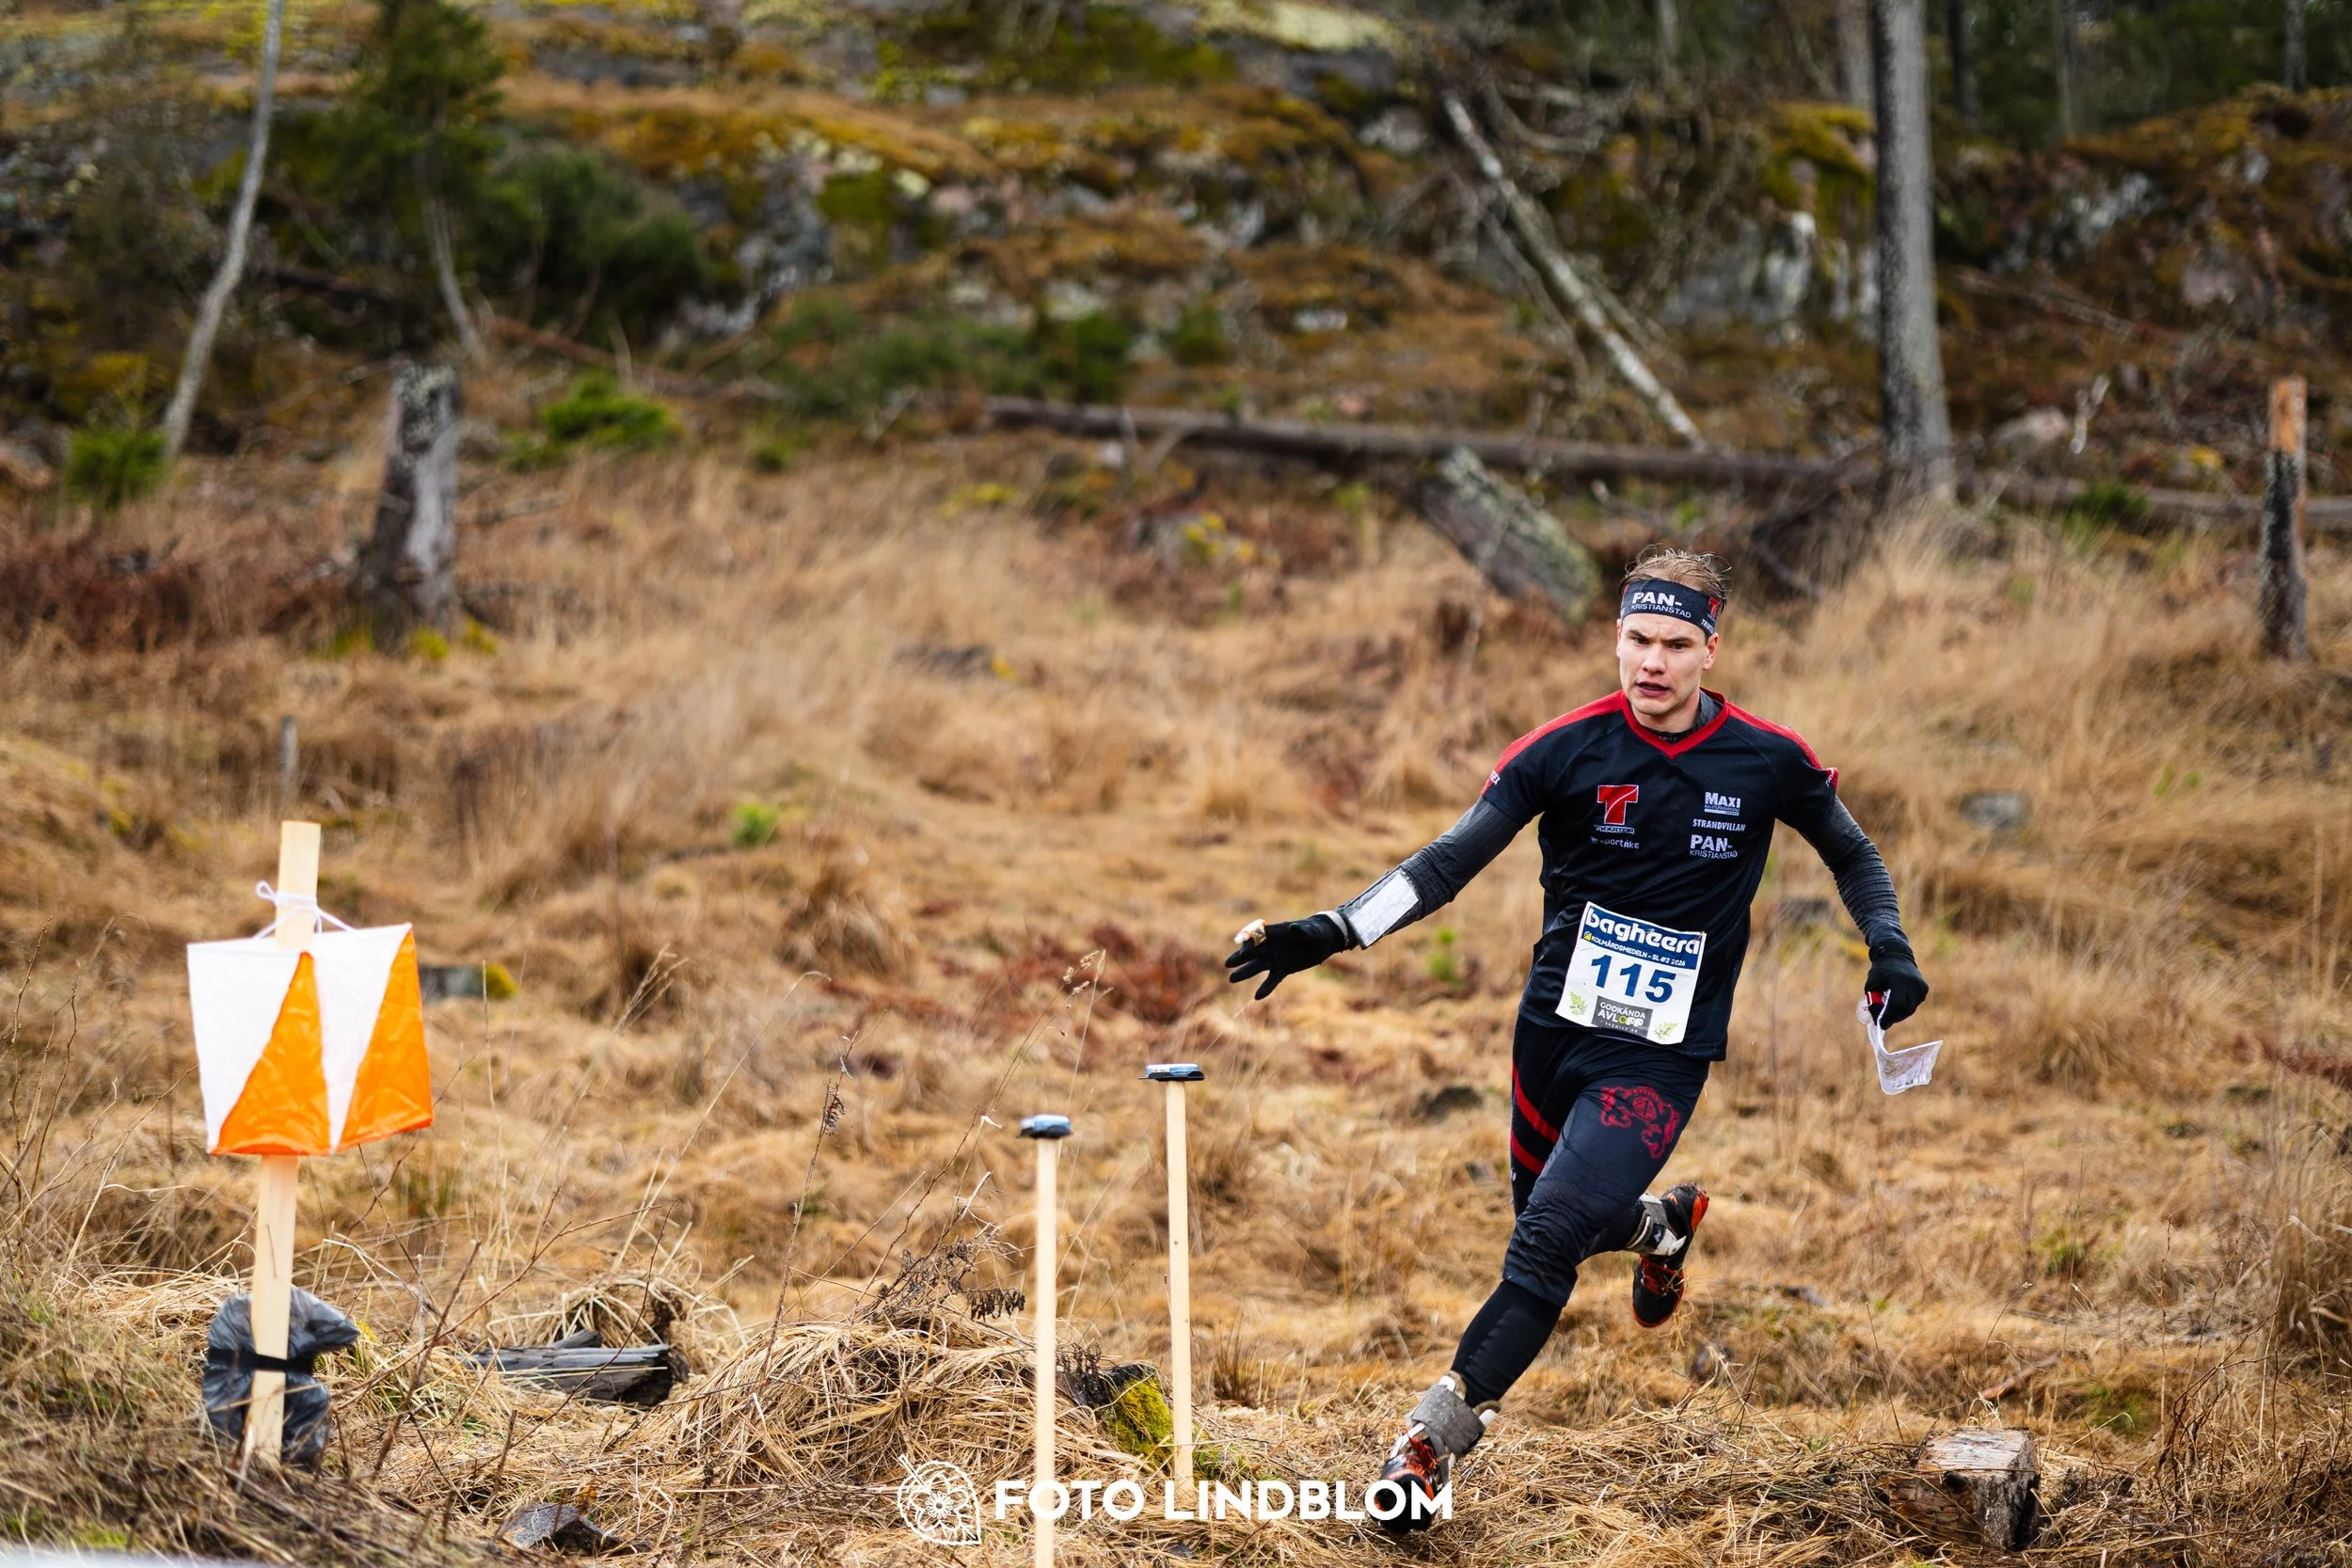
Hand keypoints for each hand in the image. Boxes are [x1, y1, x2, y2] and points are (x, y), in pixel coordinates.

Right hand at [1224, 914, 1348, 999]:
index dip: (1248, 939)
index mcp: (1274, 933)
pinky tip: (1257, 997)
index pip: (1256, 935)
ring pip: (1257, 966)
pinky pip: (1272, 980)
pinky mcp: (1283, 969)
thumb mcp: (1311, 931)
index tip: (1241, 945)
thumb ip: (1301, 931)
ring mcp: (1276, 958)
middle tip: (1228, 964)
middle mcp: (1271, 946)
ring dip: (1245, 972)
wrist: (1323, 941)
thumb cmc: (1316, 932)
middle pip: (1252, 952)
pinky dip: (1265, 987)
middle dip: (1240, 957)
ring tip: (1231, 978)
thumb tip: (1293, 928)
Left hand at [1865, 943, 1928, 1027]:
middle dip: (1894, 1017)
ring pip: (1911, 1008)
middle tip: (1885, 1021)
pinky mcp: (1924, 987)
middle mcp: (1912, 983)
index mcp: (1898, 980)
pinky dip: (1907, 1006)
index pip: (1896, 1004)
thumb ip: (1873, 1002)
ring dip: (1900, 1013)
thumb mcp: (1871, 984)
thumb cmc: (1880, 971)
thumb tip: (1878, 1021)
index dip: (1889, 1017)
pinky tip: (1899, 1000)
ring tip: (1890, 1010)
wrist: (1896, 955)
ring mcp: (1920, 985)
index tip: (1881, 1025)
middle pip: (1906, 1009)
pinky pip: (1915, 1003)